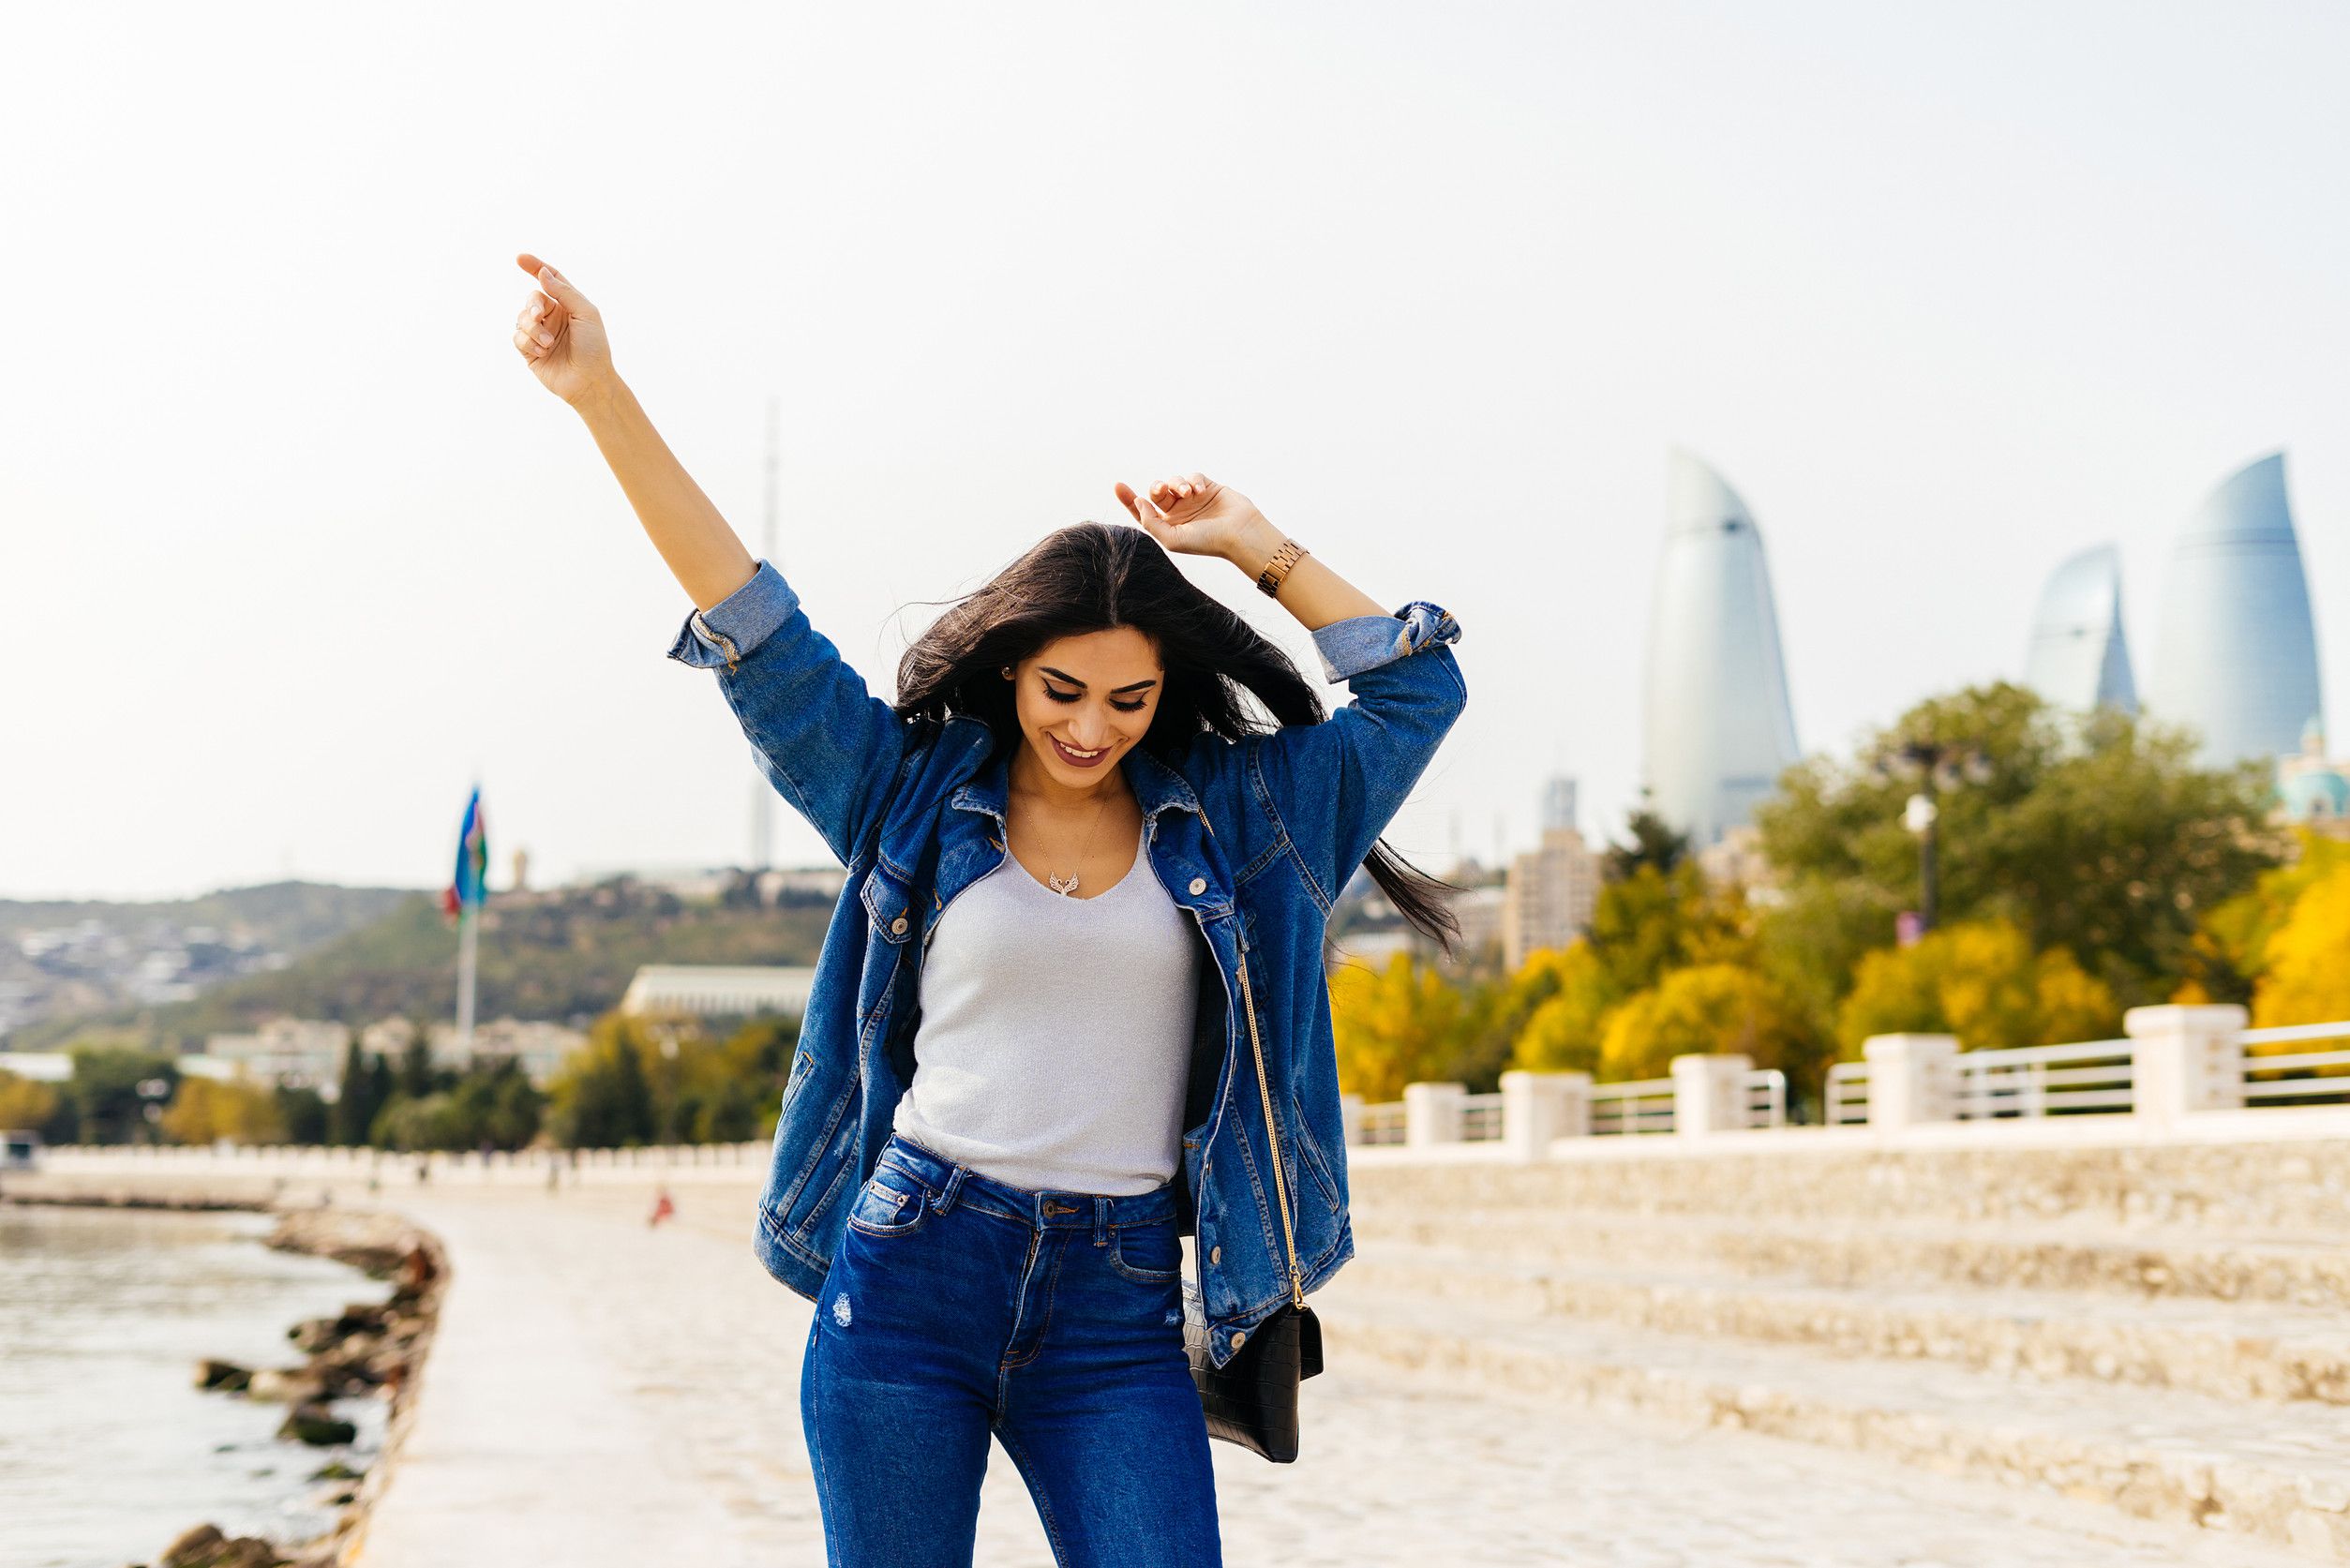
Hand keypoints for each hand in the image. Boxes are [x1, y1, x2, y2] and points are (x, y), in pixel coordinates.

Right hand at [511, 252, 615, 404]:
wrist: (589, 381)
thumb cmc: (594, 348)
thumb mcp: (586, 313)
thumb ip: (564, 291)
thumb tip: (543, 273)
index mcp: (568, 305)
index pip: (549, 280)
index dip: (535, 267)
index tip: (520, 258)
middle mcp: (553, 317)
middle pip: (532, 298)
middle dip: (533, 305)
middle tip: (539, 315)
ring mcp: (540, 333)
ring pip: (521, 318)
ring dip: (533, 328)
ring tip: (548, 343)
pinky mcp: (530, 351)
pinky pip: (517, 337)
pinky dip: (528, 341)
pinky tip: (543, 351)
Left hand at [1113, 473, 1271, 564]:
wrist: (1240, 534)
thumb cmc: (1207, 541)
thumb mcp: (1172, 539)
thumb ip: (1150, 522)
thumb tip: (1139, 502)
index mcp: (1168, 526)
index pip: (1143, 511)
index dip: (1128, 499)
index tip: (1117, 485)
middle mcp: (1178, 512)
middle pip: (1157, 492)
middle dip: (1156, 487)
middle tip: (1163, 490)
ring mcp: (1193, 499)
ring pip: (1174, 481)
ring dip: (1177, 484)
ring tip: (1188, 493)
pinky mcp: (1208, 487)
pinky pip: (1193, 476)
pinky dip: (1194, 480)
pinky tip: (1200, 491)